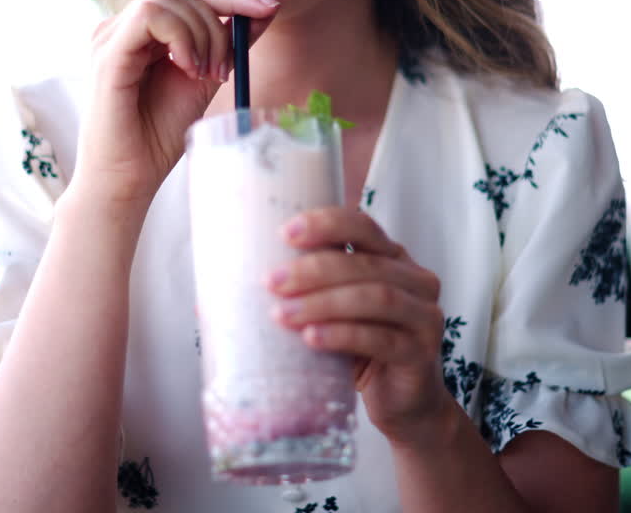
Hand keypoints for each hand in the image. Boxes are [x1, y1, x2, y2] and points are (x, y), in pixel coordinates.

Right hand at [74, 0, 279, 203]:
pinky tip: (186, 69)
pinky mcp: (107, 52)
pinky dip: (180, 37)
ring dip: (199, 34)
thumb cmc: (158, 135)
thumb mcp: (206, 79)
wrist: (129, 177)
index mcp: (143, 33)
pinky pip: (149, 16)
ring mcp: (110, 37)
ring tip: (202, 74)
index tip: (271, 6)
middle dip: (216, 26)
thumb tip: (266, 8)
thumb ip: (229, 44)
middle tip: (221, 72)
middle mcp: (122, 27)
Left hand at [266, 207, 451, 445]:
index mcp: (393, 258)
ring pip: (375, 298)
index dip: (326, 224)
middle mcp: (415, 280)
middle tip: (271, 282)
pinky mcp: (420, 353)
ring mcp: (424, 316)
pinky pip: (381, 339)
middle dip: (313, 269)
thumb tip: (206, 299)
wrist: (404, 405)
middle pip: (364, 263)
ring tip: (282, 315)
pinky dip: (342, 336)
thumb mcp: (332, 315)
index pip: (363, 226)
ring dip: (323, 303)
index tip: (284, 232)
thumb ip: (296, 296)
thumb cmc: (359, 352)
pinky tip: (311, 339)